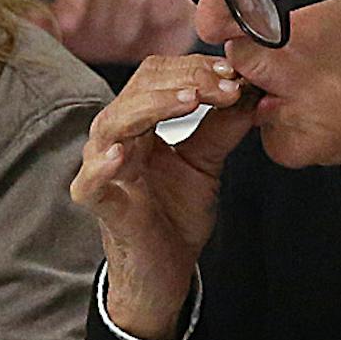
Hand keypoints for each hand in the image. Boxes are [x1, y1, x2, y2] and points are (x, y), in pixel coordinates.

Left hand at [52, 0, 192, 63]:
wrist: (148, 42)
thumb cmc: (107, 24)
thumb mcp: (73, 24)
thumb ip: (48, 19)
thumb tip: (30, 22)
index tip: (66, 26)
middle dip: (98, 19)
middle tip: (99, 40)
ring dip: (121, 26)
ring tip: (121, 38)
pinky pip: (163, 0)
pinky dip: (149, 22)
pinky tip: (146, 31)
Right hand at [72, 53, 253, 338]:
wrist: (166, 271)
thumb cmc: (175, 214)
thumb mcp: (206, 163)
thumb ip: (221, 127)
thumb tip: (249, 91)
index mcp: (138, 123)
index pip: (155, 77)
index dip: (193, 69)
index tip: (233, 73)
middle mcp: (115, 139)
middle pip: (136, 91)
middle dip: (184, 82)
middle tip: (226, 85)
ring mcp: (103, 171)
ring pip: (113, 124)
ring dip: (152, 107)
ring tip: (190, 100)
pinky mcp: (101, 205)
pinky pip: (90, 183)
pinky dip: (102, 167)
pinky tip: (121, 154)